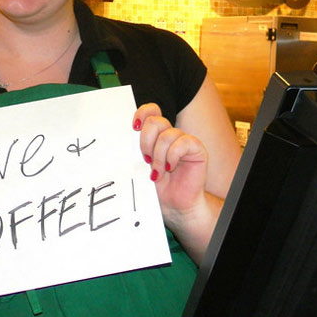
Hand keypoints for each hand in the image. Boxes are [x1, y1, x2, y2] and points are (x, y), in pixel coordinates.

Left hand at [133, 103, 208, 225]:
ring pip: (166, 134)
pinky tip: (170, 168)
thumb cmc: (156, 187)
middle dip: (145, 141)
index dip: (142, 114)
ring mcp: (183, 140)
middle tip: (145, 159)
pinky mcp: (196, 148)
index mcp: (155, 135)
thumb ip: (133, 150)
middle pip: (155, 121)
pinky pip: (183, 142)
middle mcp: (169, 134)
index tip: (133, 128)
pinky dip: (172, 156)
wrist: (173, 205)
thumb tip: (119, 137)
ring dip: (158, 156)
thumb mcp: (138, 166)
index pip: (151, 111)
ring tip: (157, 172)